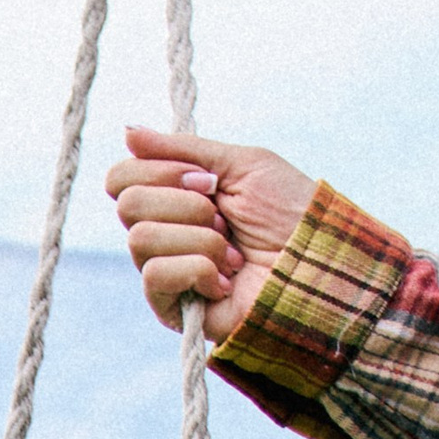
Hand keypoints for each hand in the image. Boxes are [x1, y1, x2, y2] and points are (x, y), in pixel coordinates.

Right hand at [102, 127, 316, 344]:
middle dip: (187, 205)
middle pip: (128, 205)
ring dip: (200, 239)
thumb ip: (183, 148)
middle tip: (224, 218)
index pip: (122, 178)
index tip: (208, 180)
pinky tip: (225, 280)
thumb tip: (128, 131)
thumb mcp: (240, 164)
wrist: (316, 263)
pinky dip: (199, 269)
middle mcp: (162, 232)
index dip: (159, 171)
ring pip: (141, 239)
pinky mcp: (169, 306)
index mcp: (173, 196)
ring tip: (232, 253)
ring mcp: (163, 270)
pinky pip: (155, 275)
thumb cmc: (288, 212)